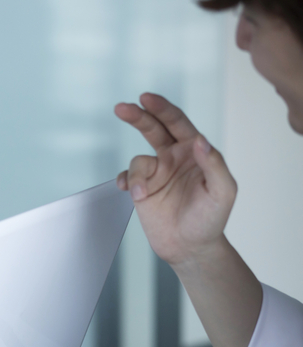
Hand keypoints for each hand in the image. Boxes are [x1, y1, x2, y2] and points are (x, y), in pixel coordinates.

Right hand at [114, 94, 236, 267]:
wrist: (190, 247)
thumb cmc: (211, 219)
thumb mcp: (222, 191)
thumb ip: (214, 164)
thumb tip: (199, 140)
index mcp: (194, 152)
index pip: (178, 123)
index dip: (162, 109)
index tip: (146, 99)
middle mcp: (174, 157)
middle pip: (153, 128)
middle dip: (137, 116)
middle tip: (122, 108)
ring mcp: (156, 173)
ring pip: (138, 160)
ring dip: (136, 175)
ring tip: (139, 194)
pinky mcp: (141, 189)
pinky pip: (127, 177)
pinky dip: (125, 181)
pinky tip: (128, 190)